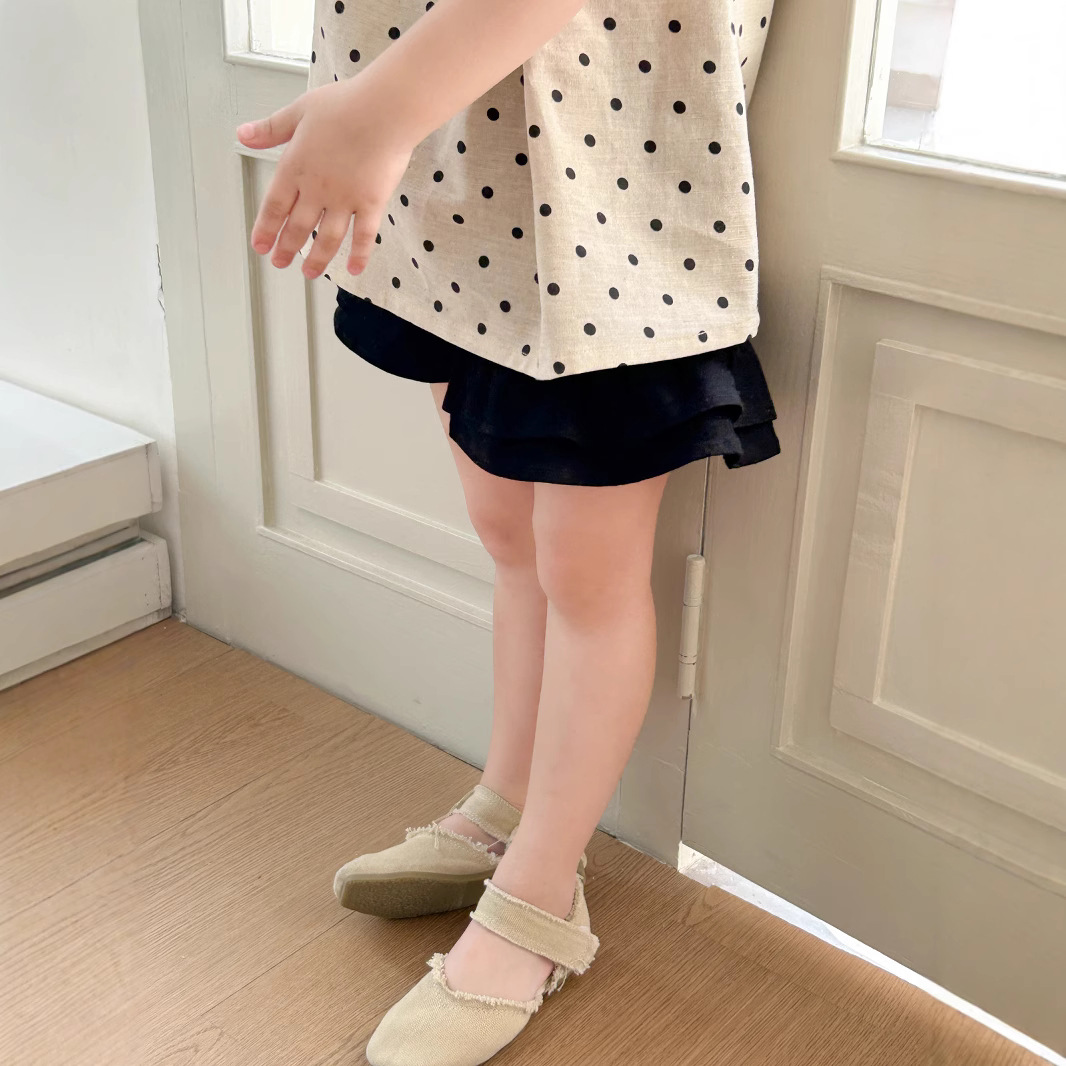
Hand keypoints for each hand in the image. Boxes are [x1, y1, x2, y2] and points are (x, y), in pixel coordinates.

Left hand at [237, 79, 414, 277]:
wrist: (383, 111)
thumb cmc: (345, 106)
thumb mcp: (299, 111)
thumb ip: (271, 128)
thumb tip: (242, 134)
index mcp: (296, 167)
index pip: (274, 206)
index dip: (265, 229)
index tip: (260, 246)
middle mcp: (317, 189)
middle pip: (298, 227)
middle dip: (287, 248)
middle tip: (280, 262)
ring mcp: (345, 200)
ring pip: (327, 238)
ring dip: (317, 259)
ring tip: (309, 273)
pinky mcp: (371, 203)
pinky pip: (364, 236)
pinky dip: (359, 255)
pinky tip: (354, 270)